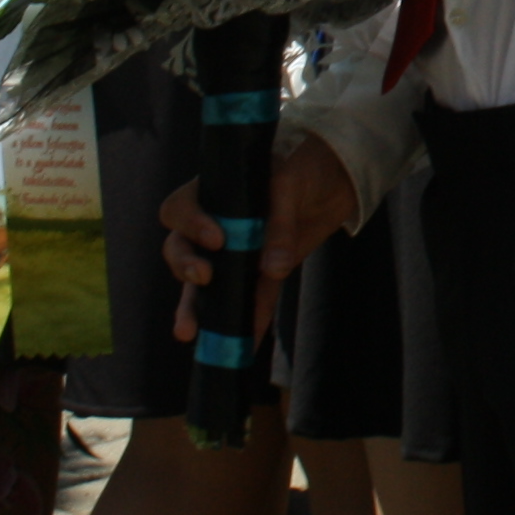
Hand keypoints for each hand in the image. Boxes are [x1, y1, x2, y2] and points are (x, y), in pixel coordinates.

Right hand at [162, 130, 358, 345]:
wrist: (334, 178)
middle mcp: (214, 226)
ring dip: (195, 309)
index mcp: (214, 193)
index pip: (180, 208)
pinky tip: (244, 346)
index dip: (191, 224)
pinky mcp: (259, 276)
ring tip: (188, 332)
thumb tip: (273, 268)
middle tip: (204, 277)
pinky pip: (248, 302)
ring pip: (203, 285)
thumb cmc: (303, 168)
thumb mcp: (291, 185)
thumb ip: (280, 224)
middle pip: (180, 249)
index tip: (217, 238)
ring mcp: (234, 254)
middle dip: (184, 265)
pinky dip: (247, 324)